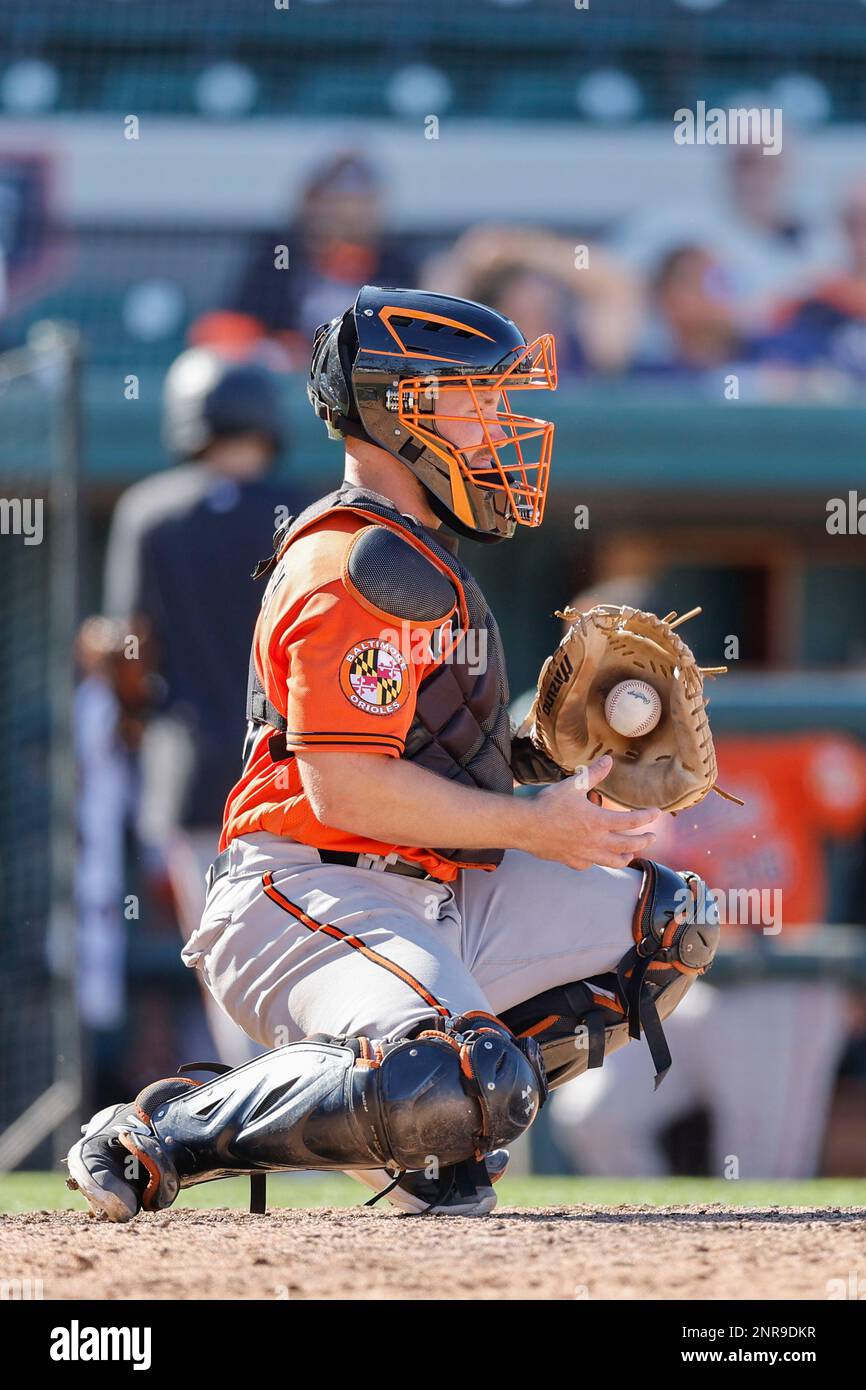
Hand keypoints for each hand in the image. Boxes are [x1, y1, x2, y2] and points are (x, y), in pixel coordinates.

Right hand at [524, 755, 658, 870]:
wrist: (526, 827)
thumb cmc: (548, 805)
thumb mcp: (573, 785)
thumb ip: (594, 774)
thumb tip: (609, 760)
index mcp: (599, 821)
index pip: (631, 821)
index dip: (647, 817)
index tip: (657, 814)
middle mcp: (596, 841)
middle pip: (628, 845)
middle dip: (643, 841)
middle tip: (651, 838)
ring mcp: (585, 854)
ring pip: (612, 861)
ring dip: (625, 857)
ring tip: (631, 854)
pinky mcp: (572, 861)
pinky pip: (590, 864)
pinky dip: (598, 861)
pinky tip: (597, 857)